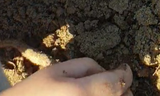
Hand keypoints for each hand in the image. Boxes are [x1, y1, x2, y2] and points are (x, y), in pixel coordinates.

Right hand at [2, 58, 132, 95]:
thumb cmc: (34, 93)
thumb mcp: (58, 70)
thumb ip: (87, 66)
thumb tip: (107, 72)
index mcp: (81, 93)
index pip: (118, 82)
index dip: (125, 72)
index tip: (123, 67)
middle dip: (121, 89)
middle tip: (110, 83)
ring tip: (100, 94)